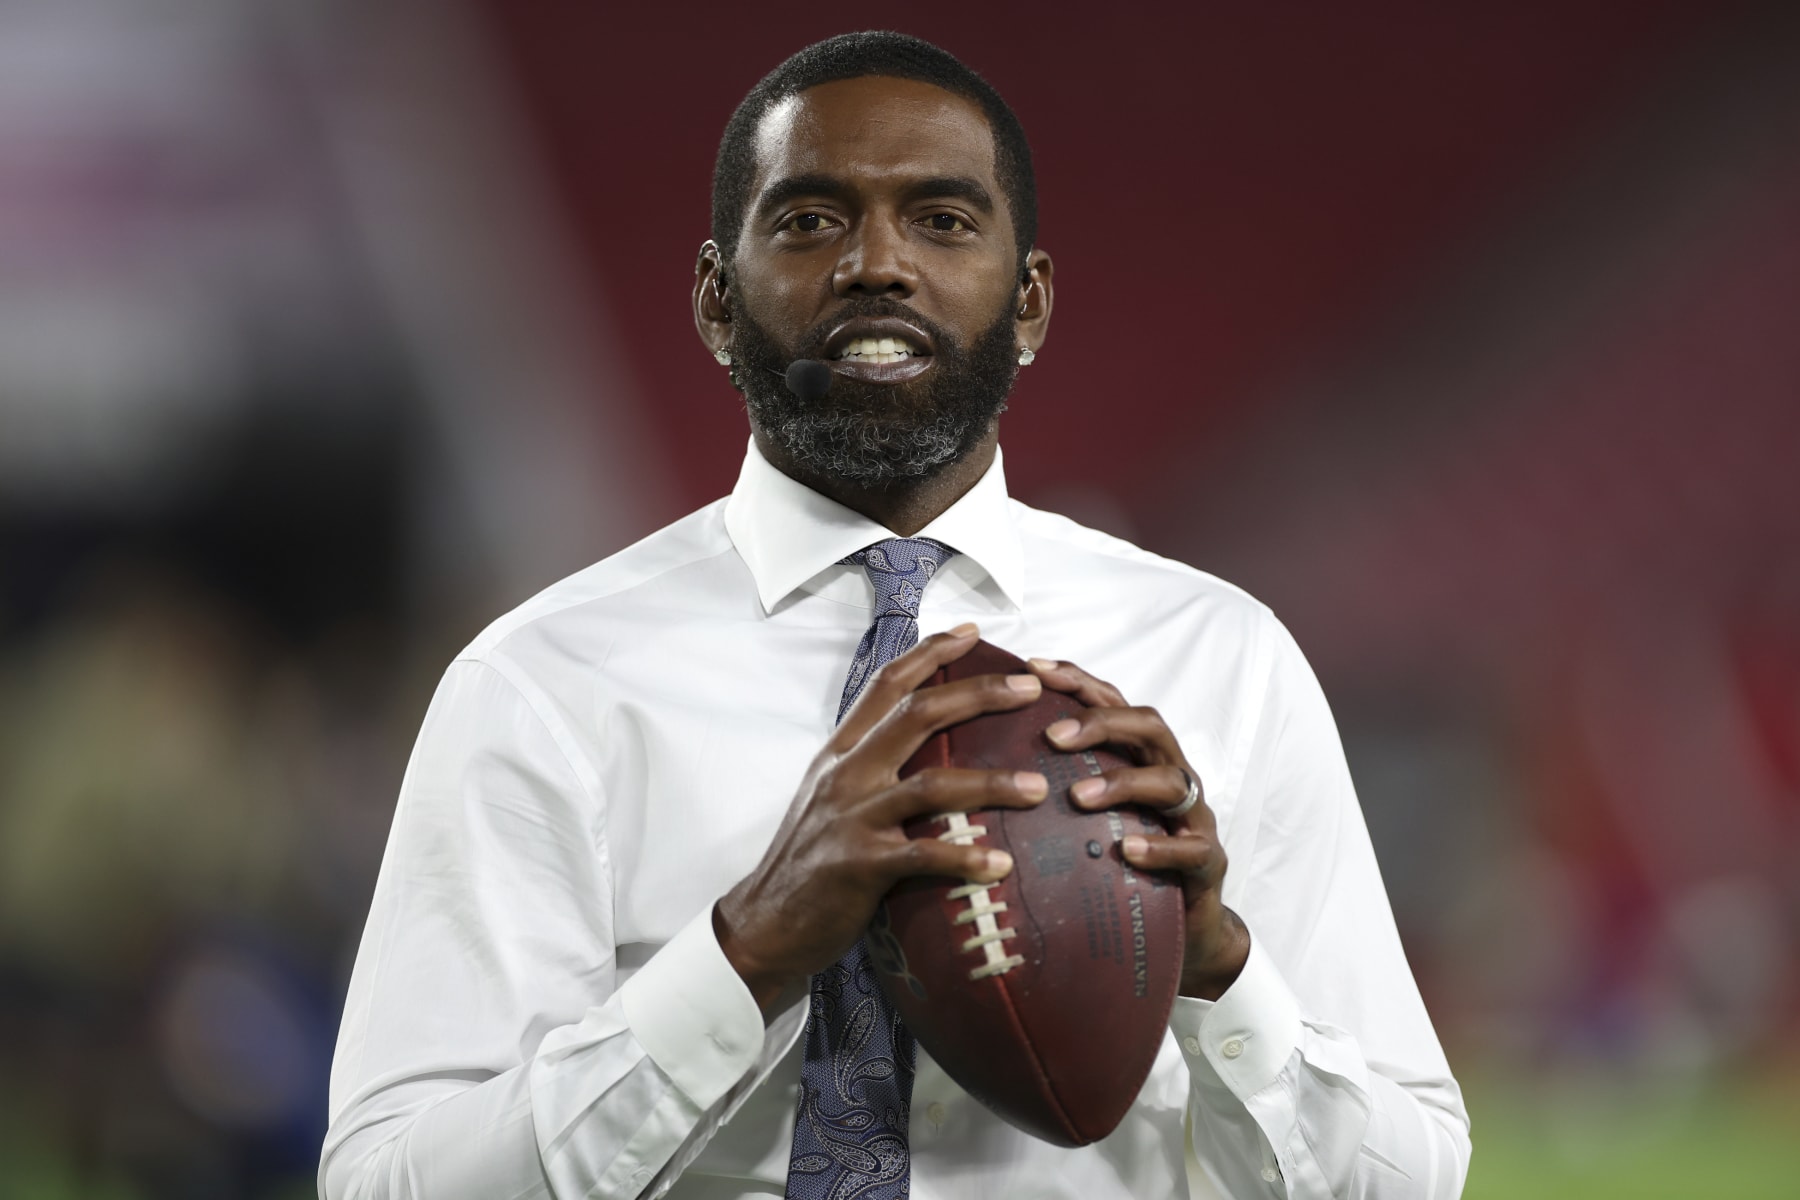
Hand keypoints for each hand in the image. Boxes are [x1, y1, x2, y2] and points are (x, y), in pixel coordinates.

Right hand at [714, 625, 1049, 1014]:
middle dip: (978, 693)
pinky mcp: (861, 865)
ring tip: (1037, 788)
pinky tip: (1001, 864)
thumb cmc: (809, 863)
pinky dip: (966, 857)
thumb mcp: (830, 797)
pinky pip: (924, 854)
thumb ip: (869, 766)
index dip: (930, 651)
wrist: (765, 924)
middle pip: (917, 713)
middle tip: (1030, 687)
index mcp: (840, 752)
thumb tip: (924, 747)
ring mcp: (853, 817)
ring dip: (992, 783)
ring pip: (932, 784)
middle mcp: (846, 773)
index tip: (973, 632)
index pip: (887, 684)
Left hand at [1027, 657, 1250, 1000]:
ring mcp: (1193, 816)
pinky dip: (1160, 847)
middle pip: (1148, 726)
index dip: (1077, 680)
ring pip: (1170, 782)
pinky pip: (1193, 849)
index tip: (1032, 668)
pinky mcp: (1208, 861)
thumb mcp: (1085, 816)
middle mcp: (1170, 774)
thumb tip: (974, 766)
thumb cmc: (1124, 859)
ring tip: (1078, 797)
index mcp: (1139, 756)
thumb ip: (1051, 785)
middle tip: (1052, 736)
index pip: (1112, 702)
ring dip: (1121, 784)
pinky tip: (1128, 851)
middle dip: (1101, 723)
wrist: (1186, 920)